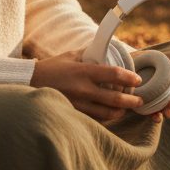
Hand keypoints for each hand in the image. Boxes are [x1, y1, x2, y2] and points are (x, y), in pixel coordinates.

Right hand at [30, 49, 144, 124]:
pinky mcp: (73, 114)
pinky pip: (95, 119)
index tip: (138, 80)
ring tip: (126, 108)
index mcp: (83, 71)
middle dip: (131, 101)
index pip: (112, 74)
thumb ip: (89, 54)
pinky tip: (110, 113)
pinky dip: (105, 117)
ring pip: (107, 114)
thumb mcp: (71, 55)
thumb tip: (107, 50)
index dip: (128, 78)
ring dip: (120, 112)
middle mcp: (82, 90)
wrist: (29, 83)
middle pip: (114, 100)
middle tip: (140, 100)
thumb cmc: (52, 67)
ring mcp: (78, 105)